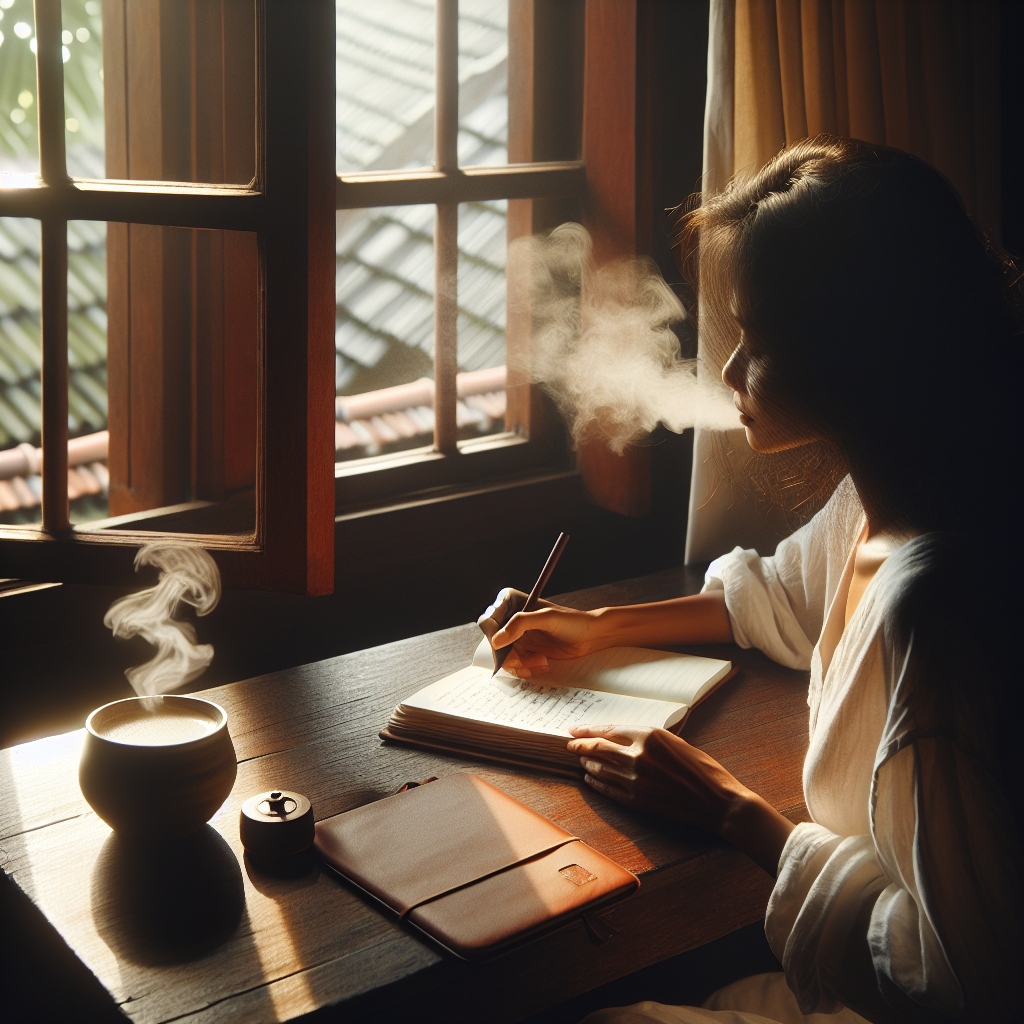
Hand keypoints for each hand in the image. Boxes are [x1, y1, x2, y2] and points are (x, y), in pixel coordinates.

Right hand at [477, 588, 600, 677]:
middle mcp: (512, 619)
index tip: (503, 648)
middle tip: (522, 662)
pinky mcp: (526, 649)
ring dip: (519, 664)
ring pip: (504, 656)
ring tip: (540, 663)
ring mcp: (518, 635)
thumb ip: (520, 624)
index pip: (490, 620)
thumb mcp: (546, 618)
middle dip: (508, 655)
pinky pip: (515, 663)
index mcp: (513, 602)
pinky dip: (524, 669)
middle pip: (494, 642)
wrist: (591, 636)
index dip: (493, 636)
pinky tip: (541, 665)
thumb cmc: (572, 622)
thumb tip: (496, 641)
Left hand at [567, 725, 747, 831]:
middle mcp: (638, 756)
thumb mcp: (675, 742)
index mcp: (650, 736)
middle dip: (579, 745)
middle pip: (597, 748)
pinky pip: (607, 789)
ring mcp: (635, 781)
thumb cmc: (703, 769)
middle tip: (569, 744)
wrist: (719, 803)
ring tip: (580, 760)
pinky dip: (595, 783)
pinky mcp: (637, 801)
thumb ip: (647, 739)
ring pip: (599, 769)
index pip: (609, 730)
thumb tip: (620, 738)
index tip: (574, 729)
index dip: (588, 729)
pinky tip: (589, 779)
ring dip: (586, 763)